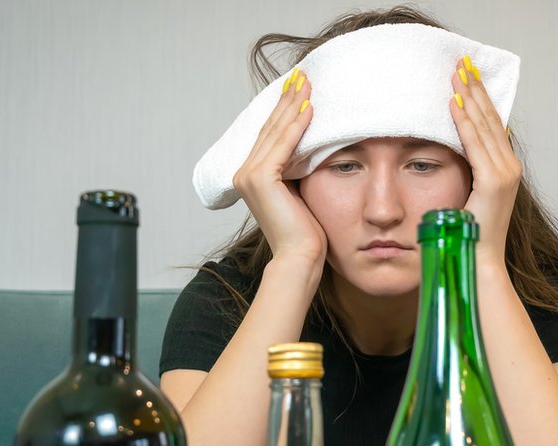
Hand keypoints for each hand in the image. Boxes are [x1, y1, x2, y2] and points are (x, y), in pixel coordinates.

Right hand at [233, 69, 325, 272]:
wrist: (299, 258)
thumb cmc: (306, 233)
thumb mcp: (301, 191)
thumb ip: (298, 168)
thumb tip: (313, 145)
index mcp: (251, 175)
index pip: (270, 135)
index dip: (284, 109)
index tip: (298, 87)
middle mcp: (244, 172)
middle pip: (271, 127)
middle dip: (288, 99)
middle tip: (303, 75)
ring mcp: (249, 175)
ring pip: (276, 132)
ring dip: (293, 105)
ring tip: (307, 83)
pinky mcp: (261, 179)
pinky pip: (283, 145)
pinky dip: (297, 125)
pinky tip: (309, 108)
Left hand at [449, 55, 522, 268]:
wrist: (478, 263)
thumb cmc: (467, 237)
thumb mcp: (464, 198)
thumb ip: (461, 175)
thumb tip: (444, 157)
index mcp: (503, 170)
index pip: (491, 125)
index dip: (479, 98)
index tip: (466, 75)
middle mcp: (509, 168)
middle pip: (490, 118)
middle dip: (475, 88)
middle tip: (461, 62)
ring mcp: (504, 175)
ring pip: (484, 126)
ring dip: (469, 97)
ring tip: (457, 73)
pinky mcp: (494, 183)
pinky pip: (475, 145)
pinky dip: (464, 122)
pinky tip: (454, 103)